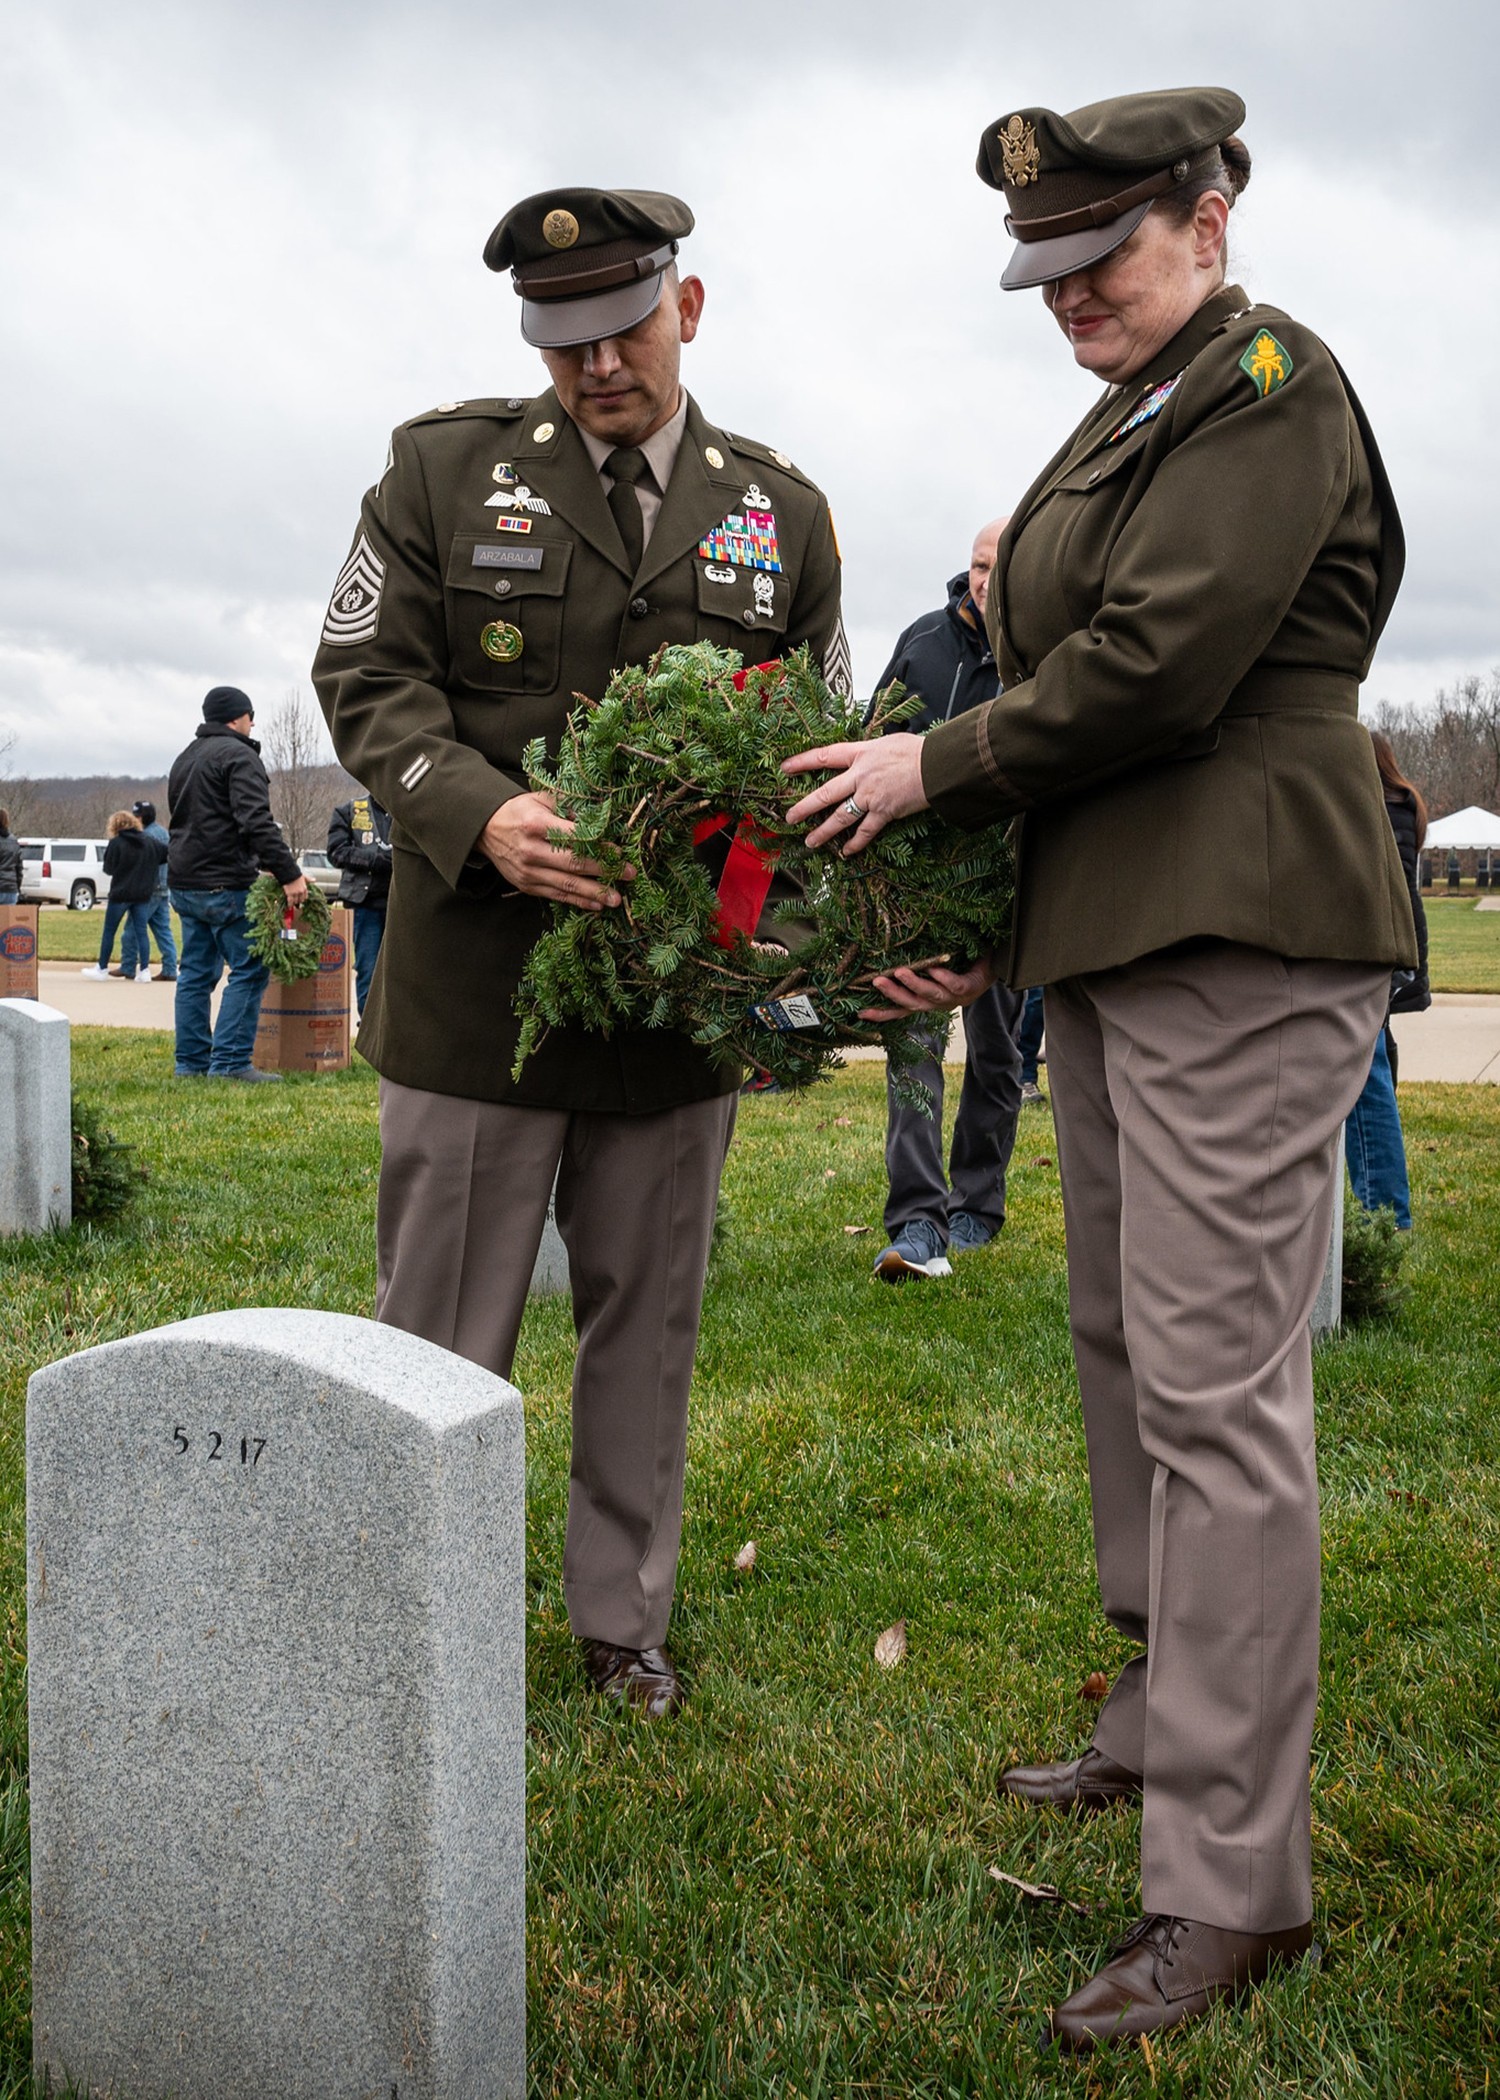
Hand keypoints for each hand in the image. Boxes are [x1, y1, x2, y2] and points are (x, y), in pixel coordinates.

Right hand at [283, 875, 309, 909]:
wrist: (290, 874)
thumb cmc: (296, 875)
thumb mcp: (304, 877)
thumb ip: (309, 879)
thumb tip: (314, 880)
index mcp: (305, 888)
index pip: (305, 897)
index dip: (302, 898)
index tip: (300, 899)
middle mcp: (301, 892)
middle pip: (300, 900)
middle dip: (298, 901)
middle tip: (295, 902)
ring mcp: (295, 893)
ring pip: (295, 901)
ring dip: (294, 903)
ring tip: (292, 904)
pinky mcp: (289, 894)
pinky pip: (290, 901)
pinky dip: (290, 904)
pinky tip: (289, 906)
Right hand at [478, 791, 633, 910]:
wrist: (486, 829)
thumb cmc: (519, 811)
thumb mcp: (541, 799)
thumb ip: (569, 808)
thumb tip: (599, 820)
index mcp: (536, 825)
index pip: (574, 838)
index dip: (599, 847)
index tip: (620, 853)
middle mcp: (531, 850)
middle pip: (574, 864)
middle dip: (604, 871)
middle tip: (629, 874)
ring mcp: (528, 871)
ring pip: (567, 885)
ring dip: (595, 893)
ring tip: (617, 899)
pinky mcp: (527, 886)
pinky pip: (556, 896)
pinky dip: (578, 901)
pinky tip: (596, 904)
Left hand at [782, 733, 927, 853]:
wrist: (937, 765)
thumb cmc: (918, 751)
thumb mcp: (888, 742)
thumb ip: (870, 752)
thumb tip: (863, 756)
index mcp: (861, 753)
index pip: (825, 756)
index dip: (802, 762)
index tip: (785, 768)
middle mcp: (861, 775)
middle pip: (825, 792)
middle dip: (804, 806)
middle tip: (790, 817)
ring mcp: (871, 796)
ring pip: (840, 816)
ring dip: (823, 831)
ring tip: (810, 841)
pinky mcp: (884, 812)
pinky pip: (866, 831)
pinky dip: (856, 843)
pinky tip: (846, 852)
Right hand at [860, 955, 996, 1021]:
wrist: (995, 965)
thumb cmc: (960, 965)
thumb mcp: (933, 968)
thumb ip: (916, 968)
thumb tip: (887, 956)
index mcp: (928, 1001)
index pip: (901, 1010)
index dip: (881, 1013)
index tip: (860, 1013)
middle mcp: (938, 1003)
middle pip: (912, 1004)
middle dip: (893, 994)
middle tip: (876, 981)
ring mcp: (954, 997)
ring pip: (931, 995)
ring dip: (914, 984)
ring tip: (900, 971)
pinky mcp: (969, 988)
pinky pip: (955, 985)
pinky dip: (944, 978)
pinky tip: (934, 968)